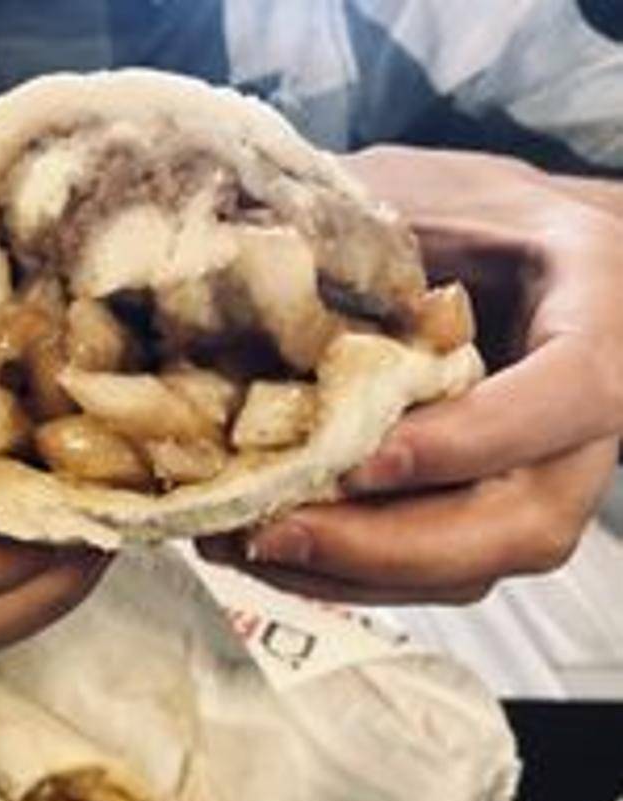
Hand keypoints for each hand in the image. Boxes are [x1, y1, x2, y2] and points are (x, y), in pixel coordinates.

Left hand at [200, 148, 621, 603]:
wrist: (509, 257)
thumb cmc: (470, 215)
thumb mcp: (423, 193)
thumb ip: (366, 238)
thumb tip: (246, 280)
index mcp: (596, 315)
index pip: (569, 395)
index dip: (471, 439)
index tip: (364, 458)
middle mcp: (585, 424)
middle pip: (524, 522)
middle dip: (391, 545)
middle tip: (273, 531)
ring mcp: (540, 481)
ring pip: (472, 568)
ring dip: (352, 574)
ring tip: (246, 547)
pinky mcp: (486, 516)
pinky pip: (430, 575)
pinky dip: (345, 575)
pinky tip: (267, 551)